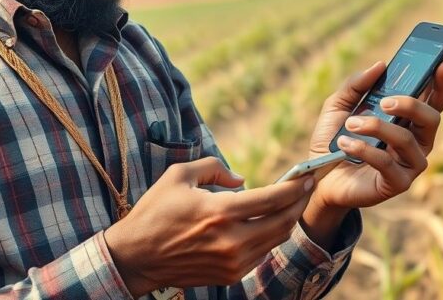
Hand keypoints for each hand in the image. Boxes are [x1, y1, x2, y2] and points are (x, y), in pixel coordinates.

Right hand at [104, 157, 313, 295]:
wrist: (136, 257)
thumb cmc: (155, 212)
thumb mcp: (179, 175)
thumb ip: (214, 168)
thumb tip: (242, 179)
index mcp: (220, 212)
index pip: (271, 199)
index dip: (294, 187)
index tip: (306, 176)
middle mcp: (231, 240)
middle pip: (283, 222)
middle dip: (299, 203)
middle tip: (306, 188)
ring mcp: (232, 261)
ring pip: (276, 240)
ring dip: (288, 220)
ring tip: (291, 203)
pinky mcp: (230, 275)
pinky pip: (261, 254)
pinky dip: (270, 237)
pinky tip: (268, 223)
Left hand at [307, 60, 442, 210]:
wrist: (318, 176)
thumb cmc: (333, 139)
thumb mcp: (338, 105)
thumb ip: (357, 85)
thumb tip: (380, 65)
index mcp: (408, 120)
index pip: (434, 101)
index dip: (441, 84)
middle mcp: (416, 141)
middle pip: (431, 118)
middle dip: (410, 105)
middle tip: (385, 102)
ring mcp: (410, 164)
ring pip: (406, 139)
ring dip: (377, 127)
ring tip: (351, 124)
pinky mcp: (398, 184)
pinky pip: (387, 163)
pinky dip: (364, 149)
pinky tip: (345, 144)